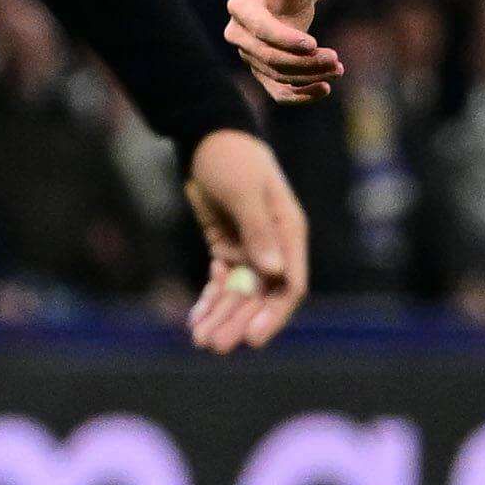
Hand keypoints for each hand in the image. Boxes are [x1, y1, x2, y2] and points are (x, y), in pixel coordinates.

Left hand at [184, 126, 308, 350]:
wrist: (208, 138)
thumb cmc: (233, 158)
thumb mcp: (244, 190)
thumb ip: (258, 230)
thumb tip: (272, 271)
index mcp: (287, 233)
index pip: (289, 285)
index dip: (273, 314)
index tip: (251, 337)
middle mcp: (273, 246)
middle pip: (260, 296)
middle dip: (239, 322)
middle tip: (216, 346)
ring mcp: (250, 248)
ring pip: (238, 293)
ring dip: (221, 317)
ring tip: (201, 340)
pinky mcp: (228, 247)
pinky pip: (220, 281)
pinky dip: (209, 300)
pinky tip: (195, 320)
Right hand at [225, 0, 338, 102]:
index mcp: (241, 6)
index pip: (260, 29)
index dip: (285, 39)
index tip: (314, 45)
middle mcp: (238, 34)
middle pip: (269, 58)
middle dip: (304, 62)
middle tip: (335, 58)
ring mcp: (249, 55)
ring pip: (278, 76)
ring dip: (310, 76)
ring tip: (339, 68)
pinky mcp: (264, 71)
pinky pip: (278, 91)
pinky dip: (301, 95)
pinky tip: (325, 90)